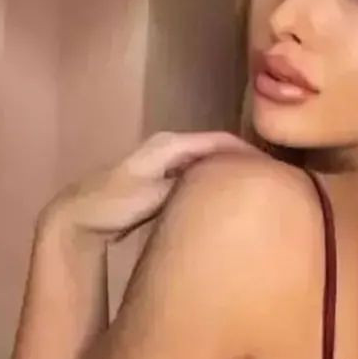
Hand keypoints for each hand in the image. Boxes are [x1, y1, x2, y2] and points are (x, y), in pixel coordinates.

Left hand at [39, 131, 267, 244]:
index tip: (276, 171)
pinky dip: (215, 184)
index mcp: (171, 144)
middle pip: (218, 150)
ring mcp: (168, 163)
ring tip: (258, 191)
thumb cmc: (115, 204)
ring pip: (209, 164)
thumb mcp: (155, 194)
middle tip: (273, 184)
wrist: (81, 218)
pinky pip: (199, 177)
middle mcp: (172, 147)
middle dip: (244, 163)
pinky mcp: (166, 179)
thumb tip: (225, 183)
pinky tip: (228, 200)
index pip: (221, 141)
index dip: (249, 154)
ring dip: (231, 174)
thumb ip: (188, 185)